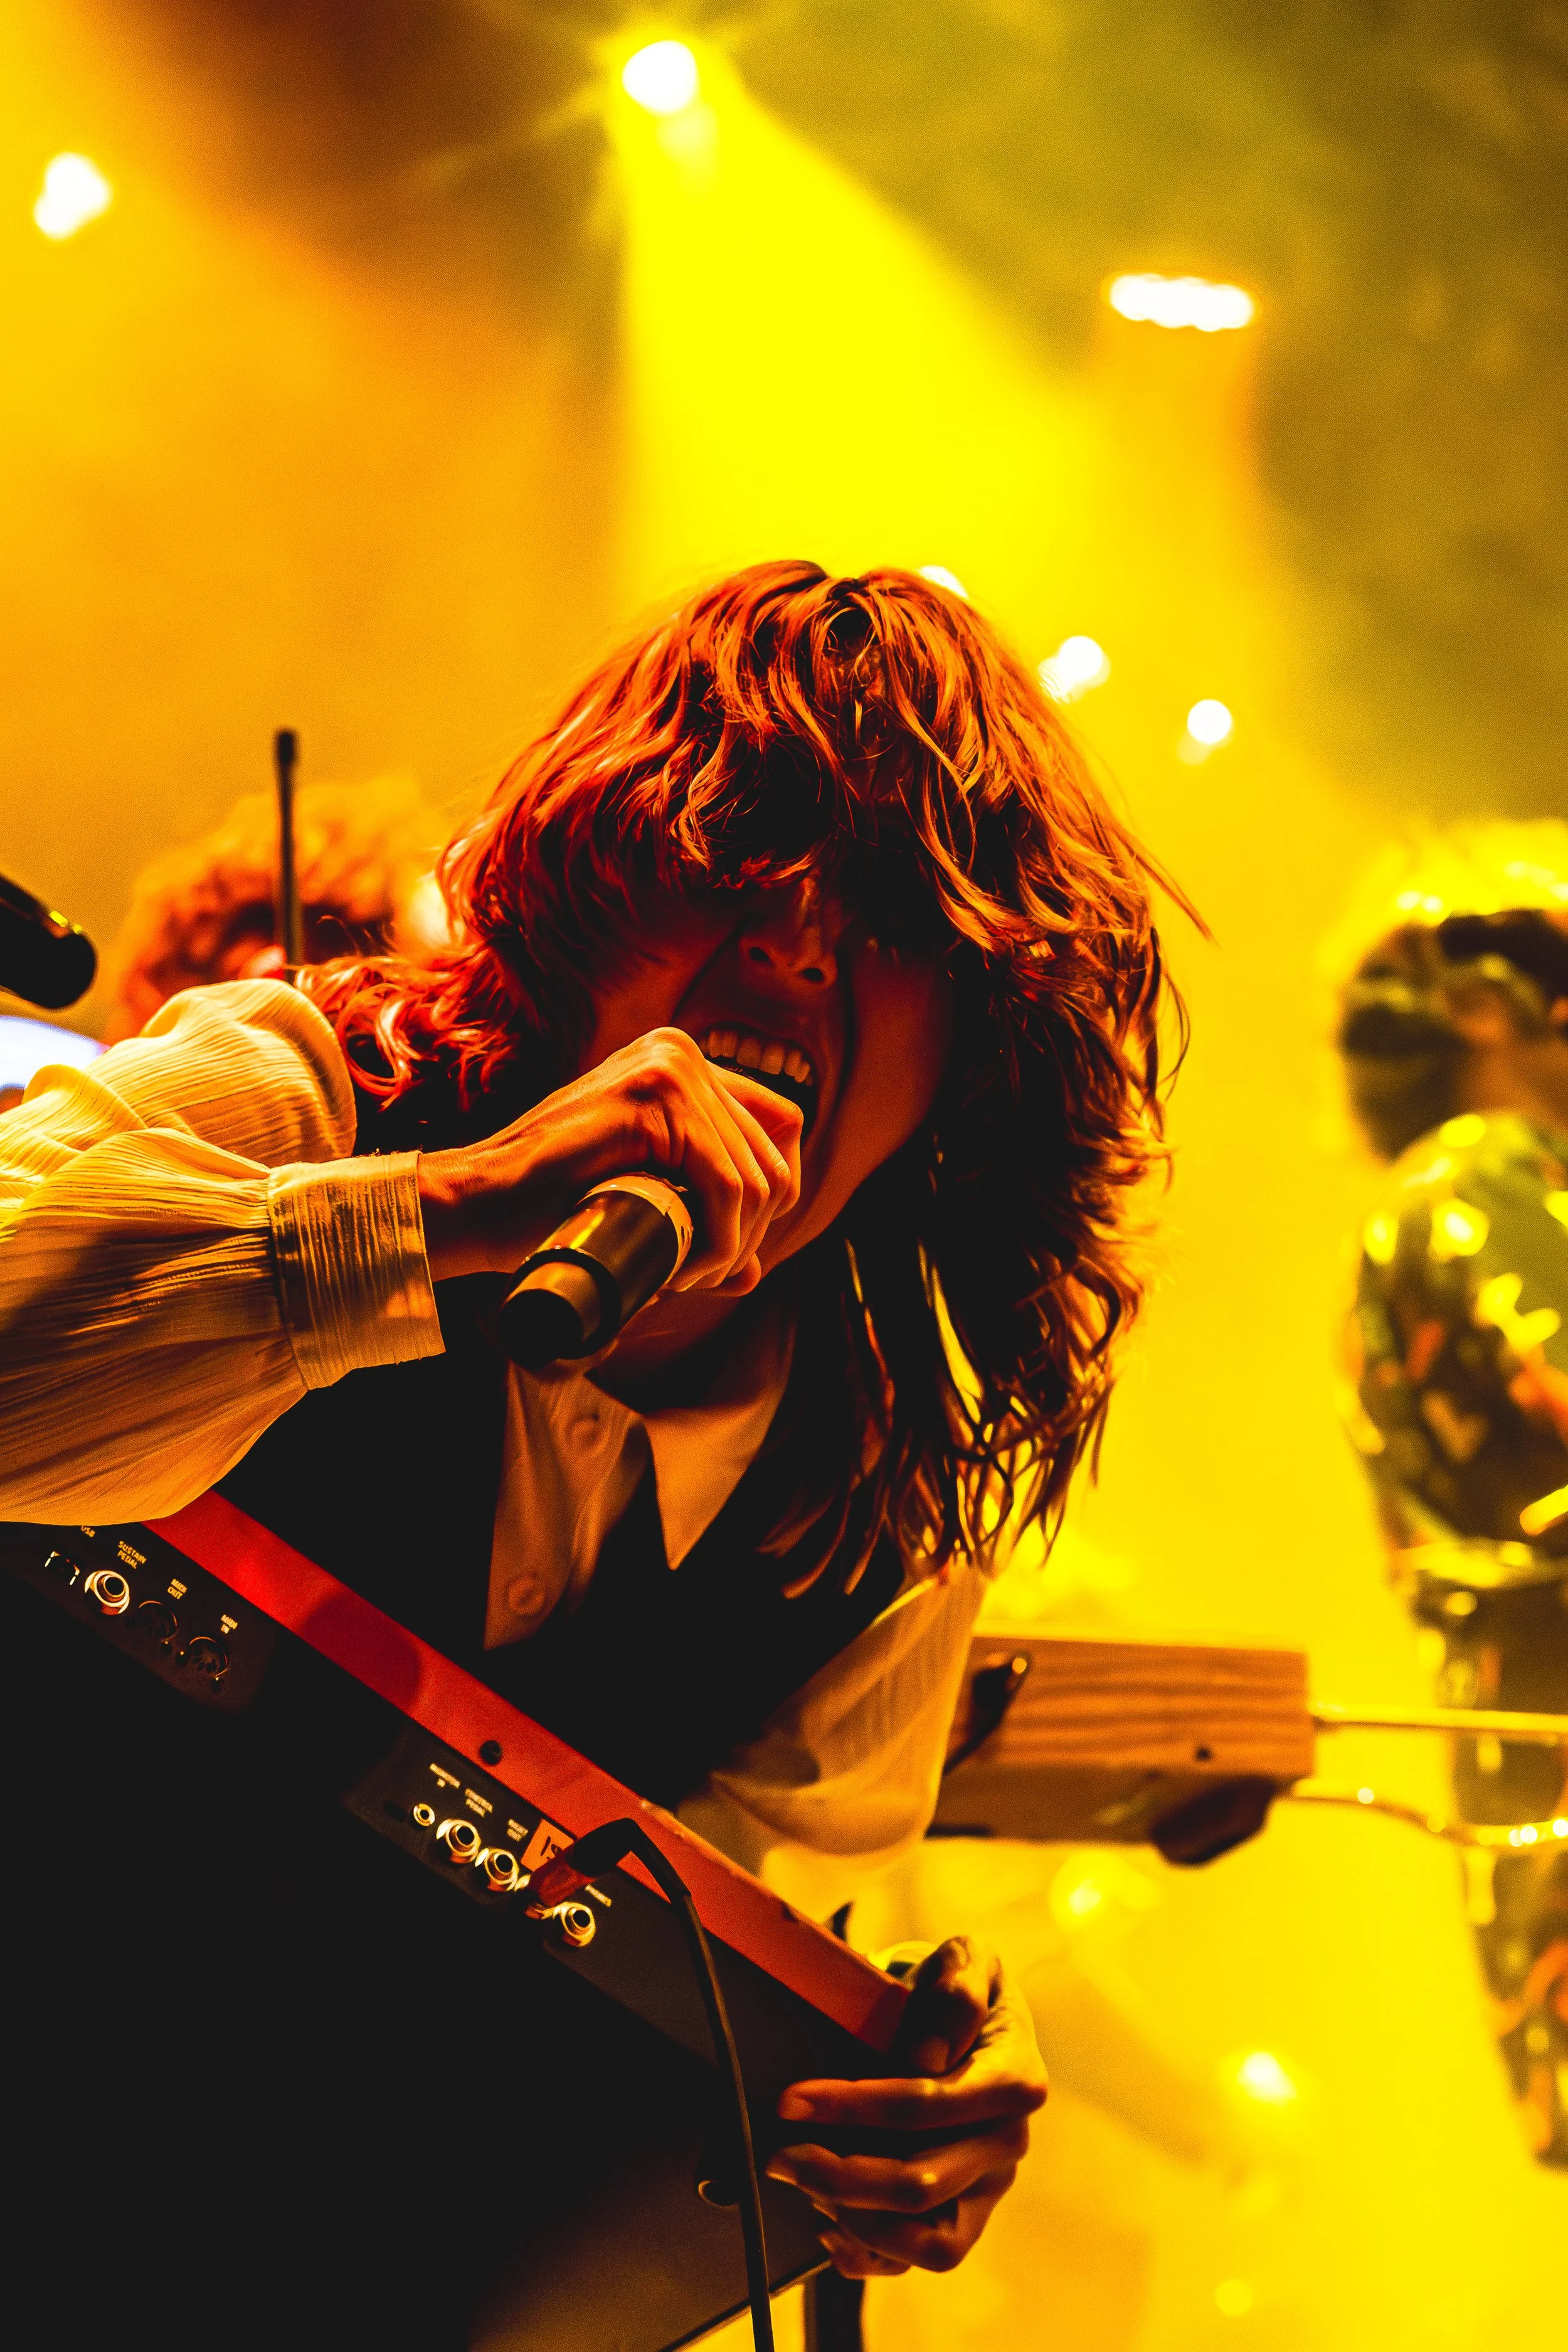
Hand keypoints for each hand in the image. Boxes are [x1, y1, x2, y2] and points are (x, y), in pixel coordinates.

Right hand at [417, 1027, 801, 1287]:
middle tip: (698, 1276)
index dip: (767, 1200)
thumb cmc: (548, 1208)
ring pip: (755, 1178)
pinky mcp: (653, 1097)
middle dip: (749, 1234)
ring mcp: (668, 1066)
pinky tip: (681, 1269)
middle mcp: (680, 1053)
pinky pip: (726, 1186)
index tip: (723, 1249)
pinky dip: (717, 1243)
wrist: (475, 1204)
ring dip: (731, 1248)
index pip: (779, 1129)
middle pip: (773, 1157)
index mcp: (682, 1064)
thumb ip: (698, 1219)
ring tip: (682, 1277)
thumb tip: (754, 1271)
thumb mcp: (642, 1201)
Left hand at [766, 1938, 1046, 2276]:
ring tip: (806, 2186)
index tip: (792, 2101)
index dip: (855, 2108)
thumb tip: (928, 2055)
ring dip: (856, 2221)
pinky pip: (923, 2257)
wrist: (970, 2019)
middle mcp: (1006, 2142)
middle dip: (838, 2174)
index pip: (927, 2106)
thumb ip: (957, 1991)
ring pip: (927, 2240)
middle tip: (779, 2155)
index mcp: (1013, 2080)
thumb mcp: (967, 1962)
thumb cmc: (961, 1989)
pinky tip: (829, 2227)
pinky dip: (871, 2255)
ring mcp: (987, 2185)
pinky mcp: (967, 2213)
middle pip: (920, 2184)